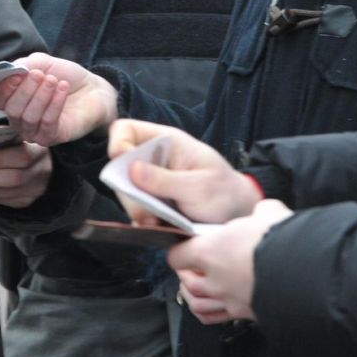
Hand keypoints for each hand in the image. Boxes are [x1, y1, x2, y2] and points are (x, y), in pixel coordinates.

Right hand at [0, 53, 117, 145]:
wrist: (92, 88)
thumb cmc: (64, 76)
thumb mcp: (41, 63)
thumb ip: (22, 65)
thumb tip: (9, 71)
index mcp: (13, 100)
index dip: (5, 87)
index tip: (18, 73)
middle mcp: (20, 119)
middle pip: (12, 110)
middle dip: (25, 90)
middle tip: (40, 75)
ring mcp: (35, 131)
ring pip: (28, 117)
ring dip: (41, 96)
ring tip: (54, 80)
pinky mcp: (52, 137)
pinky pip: (47, 123)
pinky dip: (54, 104)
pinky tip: (62, 89)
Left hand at [0, 141, 52, 207]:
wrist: (36, 162)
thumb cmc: (18, 144)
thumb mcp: (12, 134)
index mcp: (38, 150)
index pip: (22, 156)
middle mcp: (39, 171)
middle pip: (13, 179)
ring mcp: (33, 189)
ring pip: (5, 193)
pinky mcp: (24, 201)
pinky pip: (1, 200)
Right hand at [107, 120, 261, 225]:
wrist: (238, 217)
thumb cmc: (224, 193)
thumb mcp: (199, 187)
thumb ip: (166, 180)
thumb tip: (131, 169)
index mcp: (166, 142)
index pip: (126, 130)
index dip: (118, 144)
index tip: (126, 171)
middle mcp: (154, 158)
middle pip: (120, 166)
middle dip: (128, 191)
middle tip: (146, 213)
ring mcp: (151, 181)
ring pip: (125, 190)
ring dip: (136, 209)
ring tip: (155, 223)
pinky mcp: (151, 201)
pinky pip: (134, 208)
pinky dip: (141, 220)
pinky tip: (156, 226)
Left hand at [166, 199, 293, 323]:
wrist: (307, 275)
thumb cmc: (282, 241)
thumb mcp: (269, 213)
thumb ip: (260, 213)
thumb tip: (265, 213)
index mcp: (212, 251)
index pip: (179, 255)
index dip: (180, 250)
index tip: (186, 245)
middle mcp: (215, 279)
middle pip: (186, 282)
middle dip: (185, 274)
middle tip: (191, 266)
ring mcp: (229, 300)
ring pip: (197, 304)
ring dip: (193, 296)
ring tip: (195, 288)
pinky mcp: (246, 315)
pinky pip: (217, 319)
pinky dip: (209, 314)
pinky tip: (213, 306)